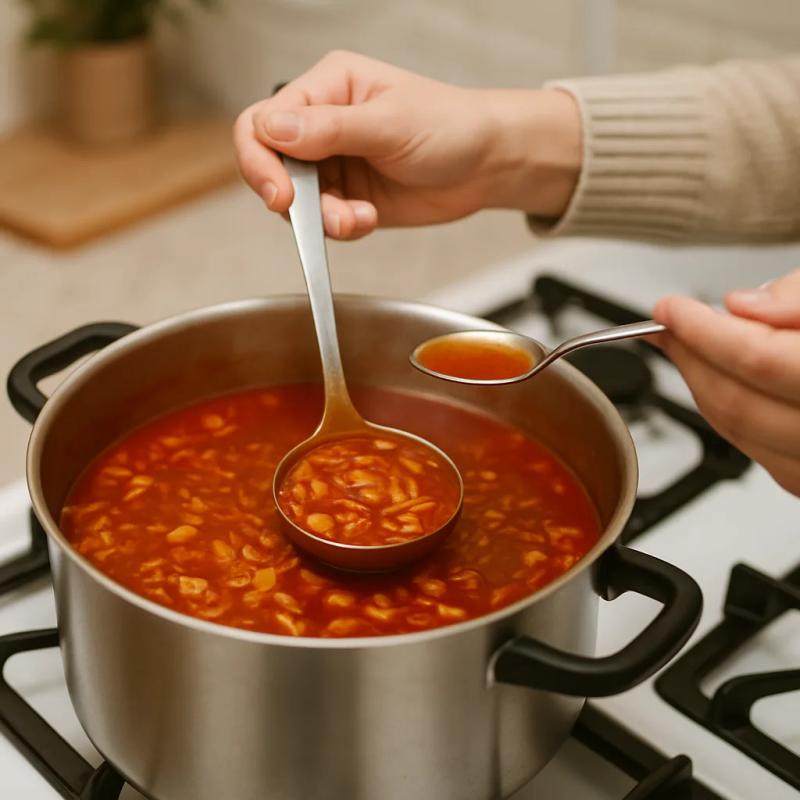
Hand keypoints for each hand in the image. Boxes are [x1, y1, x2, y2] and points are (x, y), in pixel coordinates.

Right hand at [233, 50, 580, 239]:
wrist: (486, 166)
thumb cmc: (450, 126)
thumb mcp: (390, 123)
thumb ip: (330, 129)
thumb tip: (272, 130)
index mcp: (327, 88)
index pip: (264, 121)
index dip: (262, 160)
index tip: (282, 193)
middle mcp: (322, 125)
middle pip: (271, 164)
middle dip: (292, 197)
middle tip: (315, 216)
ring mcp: (334, 164)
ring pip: (297, 200)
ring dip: (322, 218)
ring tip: (357, 219)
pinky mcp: (348, 198)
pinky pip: (322, 221)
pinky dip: (339, 227)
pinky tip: (368, 219)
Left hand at [653, 269, 799, 496]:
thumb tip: (745, 308)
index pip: (762, 360)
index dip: (704, 333)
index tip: (671, 308)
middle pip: (742, 404)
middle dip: (691, 360)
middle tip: (668, 326)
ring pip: (744, 435)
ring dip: (704, 388)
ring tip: (689, 347)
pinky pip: (763, 455)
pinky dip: (734, 417)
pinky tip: (724, 383)